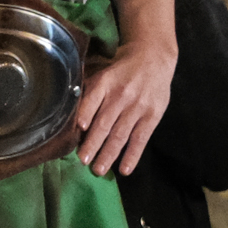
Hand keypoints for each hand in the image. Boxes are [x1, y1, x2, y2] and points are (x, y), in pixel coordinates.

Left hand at [76, 38, 176, 176]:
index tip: (79, 129)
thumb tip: (73, 119)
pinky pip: (140, 139)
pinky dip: (132, 155)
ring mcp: (138, 107)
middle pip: (105, 123)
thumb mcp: (104, 73)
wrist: (154, 58)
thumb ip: (90, 92)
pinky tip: (124, 169)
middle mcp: (121, 94)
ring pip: (120, 134)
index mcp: (105, 81)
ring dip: (108, 154)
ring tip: (98, 170)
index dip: (86, 114)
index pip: (93, 99)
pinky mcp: (152, 116)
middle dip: (93, 144)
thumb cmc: (122, 69)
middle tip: (83, 161)